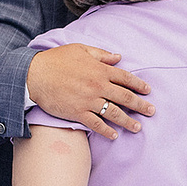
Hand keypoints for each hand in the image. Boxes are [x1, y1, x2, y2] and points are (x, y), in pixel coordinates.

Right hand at [29, 44, 153, 139]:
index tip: (148, 91)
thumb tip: (118, 57)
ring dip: (128, 121)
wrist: (35, 74)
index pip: (126, 78)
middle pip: (125, 97)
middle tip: (151, 111)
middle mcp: (98, 86)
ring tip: (138, 127)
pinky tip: (114, 135)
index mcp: (100, 70)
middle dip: (140, 105)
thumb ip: (101, 54)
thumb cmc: (56, 60)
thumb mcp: (80, 49)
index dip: (139, 85)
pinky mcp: (78, 113)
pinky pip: (96, 124)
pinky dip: (106, 130)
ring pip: (114, 113)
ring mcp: (89, 101)